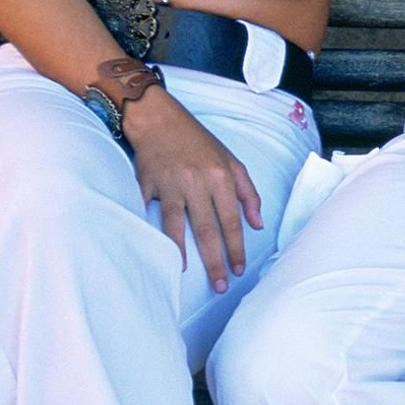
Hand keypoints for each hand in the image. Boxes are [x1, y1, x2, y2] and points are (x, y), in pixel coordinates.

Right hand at [125, 89, 262, 287]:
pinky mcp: (147, 185)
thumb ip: (248, 192)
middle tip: (221, 285)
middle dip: (215, 261)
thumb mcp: (231, 161)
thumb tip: (257, 224)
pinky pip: (149, 214)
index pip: (232, 221)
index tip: (239, 269)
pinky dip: (150, 233)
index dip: (236, 248)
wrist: (159, 119)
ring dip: (183, 253)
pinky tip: (156, 252)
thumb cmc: (198, 141)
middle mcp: (197, 182)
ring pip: (177, 226)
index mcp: (220, 177)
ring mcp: (170, 185)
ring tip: (187, 275)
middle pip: (207, 230)